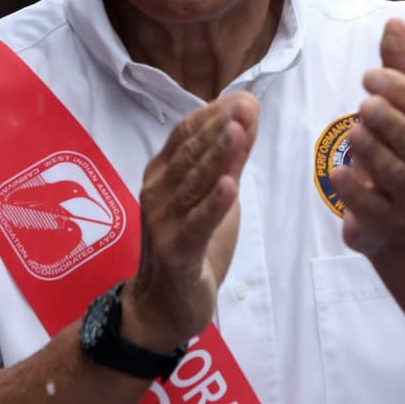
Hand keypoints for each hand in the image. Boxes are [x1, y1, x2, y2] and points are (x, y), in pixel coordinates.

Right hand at [121, 92, 257, 351]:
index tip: (244, 98)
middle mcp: (157, 191)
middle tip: (247, 104)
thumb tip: (247, 119)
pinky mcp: (176, 252)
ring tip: (238, 131)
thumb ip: (227, 162)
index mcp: (162, 173)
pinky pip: (197, 225)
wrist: (163, 305)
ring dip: (217, 156)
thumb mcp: (213, 197)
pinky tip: (230, 186)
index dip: (214, 113)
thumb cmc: (189, 243)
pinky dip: (213, 205)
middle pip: (191, 152)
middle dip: (221, 126)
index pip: (185, 133)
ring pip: (194, 183)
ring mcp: (164, 222)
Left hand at [331, 19, 404, 258]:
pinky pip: (373, 209)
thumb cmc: (401, 156)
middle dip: (391, 120)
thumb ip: (400, 70)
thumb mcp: (404, 115)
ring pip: (396, 174)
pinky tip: (336, 173)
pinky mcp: (384, 226)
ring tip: (353, 133)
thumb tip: (394, 20)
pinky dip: (355, 192)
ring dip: (374, 152)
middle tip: (364, 103)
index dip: (402, 90)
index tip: (368, 75)